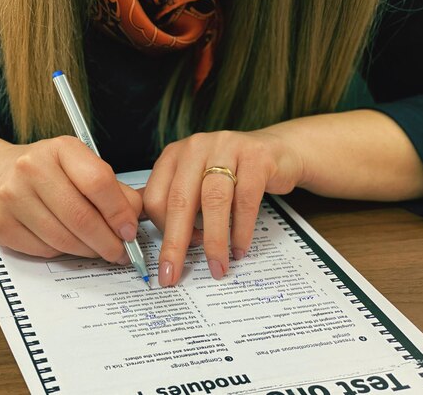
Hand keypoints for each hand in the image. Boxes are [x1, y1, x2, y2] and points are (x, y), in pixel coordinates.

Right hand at [0, 135, 142, 261]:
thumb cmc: (47, 172)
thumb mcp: (81, 166)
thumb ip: (112, 190)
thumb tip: (132, 221)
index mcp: (60, 149)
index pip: (98, 182)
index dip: (119, 212)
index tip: (130, 230)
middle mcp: (32, 168)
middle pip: (81, 217)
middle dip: (108, 242)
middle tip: (121, 251)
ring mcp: (12, 196)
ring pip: (63, 239)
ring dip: (88, 251)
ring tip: (99, 249)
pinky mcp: (1, 224)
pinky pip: (44, 250)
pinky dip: (63, 253)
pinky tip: (69, 244)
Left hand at [143, 130, 303, 285]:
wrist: (276, 151)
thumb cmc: (231, 172)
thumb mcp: (196, 179)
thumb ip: (172, 201)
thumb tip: (146, 233)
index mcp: (174, 156)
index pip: (155, 197)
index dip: (161, 231)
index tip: (169, 256)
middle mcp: (196, 148)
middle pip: (180, 201)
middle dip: (176, 244)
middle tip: (173, 274)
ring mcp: (226, 149)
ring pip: (213, 201)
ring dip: (214, 241)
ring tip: (217, 266)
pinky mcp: (256, 158)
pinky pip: (245, 200)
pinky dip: (241, 230)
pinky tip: (239, 248)